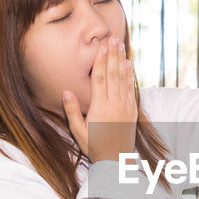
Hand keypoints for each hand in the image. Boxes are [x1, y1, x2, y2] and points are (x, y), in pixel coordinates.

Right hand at [62, 37, 136, 162]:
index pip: (100, 79)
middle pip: (113, 74)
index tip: (101, 47)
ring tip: (120, 45)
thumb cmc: (93, 146)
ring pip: (123, 79)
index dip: (100, 61)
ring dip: (121, 60)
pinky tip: (128, 64)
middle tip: (113, 38)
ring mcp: (125, 107)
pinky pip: (131, 89)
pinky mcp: (133, 111)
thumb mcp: (78, 131)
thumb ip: (72, 110)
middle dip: (112, 55)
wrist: (116, 160)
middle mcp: (114, 105)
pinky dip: (130, 75)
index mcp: (99, 108)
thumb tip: (66, 90)